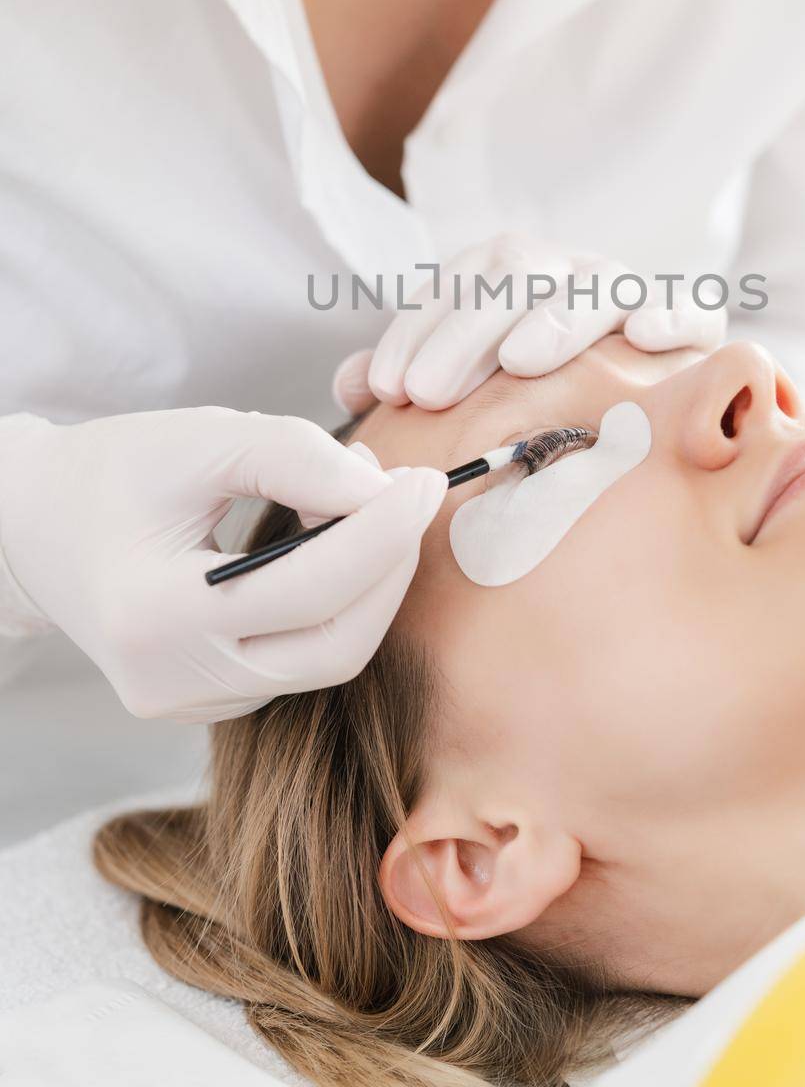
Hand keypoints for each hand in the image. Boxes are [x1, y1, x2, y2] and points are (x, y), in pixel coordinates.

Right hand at [0, 408, 446, 721]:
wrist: (36, 526)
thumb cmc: (115, 471)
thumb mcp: (202, 439)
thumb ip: (297, 457)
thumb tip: (384, 493)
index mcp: (156, 618)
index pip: (311, 590)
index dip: (384, 533)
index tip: (425, 480)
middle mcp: (172, 683)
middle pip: (334, 649)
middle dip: (391, 570)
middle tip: (412, 496)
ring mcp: (189, 705)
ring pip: (324, 661)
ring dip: (368, 586)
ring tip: (364, 506)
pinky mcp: (207, 703)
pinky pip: (299, 662)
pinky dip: (333, 605)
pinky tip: (328, 548)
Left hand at [332, 231, 727, 412]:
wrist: (639, 386)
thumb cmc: (532, 388)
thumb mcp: (467, 376)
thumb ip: (411, 371)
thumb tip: (348, 383)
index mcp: (508, 273)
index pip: (454, 284)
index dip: (416, 331)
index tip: (387, 389)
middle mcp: (566, 269)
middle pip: (515, 278)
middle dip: (465, 333)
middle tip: (428, 393)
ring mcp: (628, 289)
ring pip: (596, 287)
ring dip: (557, 319)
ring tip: (519, 360)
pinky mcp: (691, 321)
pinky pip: (690, 308)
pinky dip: (671, 315)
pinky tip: (647, 337)